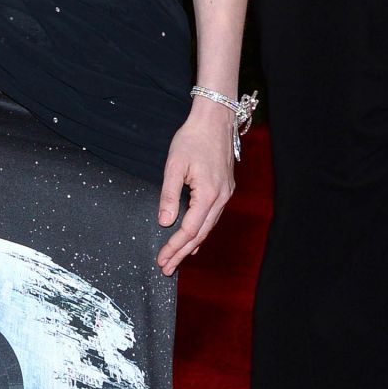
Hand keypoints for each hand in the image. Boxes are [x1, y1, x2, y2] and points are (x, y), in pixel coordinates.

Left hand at [155, 99, 235, 275]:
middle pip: (200, 234)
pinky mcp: (225, 189)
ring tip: (177, 259)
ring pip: (208, 227)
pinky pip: (213, 217)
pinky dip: (202, 231)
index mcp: (208, 194)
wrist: (215, 120)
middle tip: (167, 268)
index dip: (174, 247)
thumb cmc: (192, 138)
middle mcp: (221, 198)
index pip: (189, 229)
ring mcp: (226, 194)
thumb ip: (168, 195)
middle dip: (182, 253)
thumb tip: (165, 221)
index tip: (161, 259)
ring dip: (192, 244)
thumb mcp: (174, 166)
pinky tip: (195, 240)